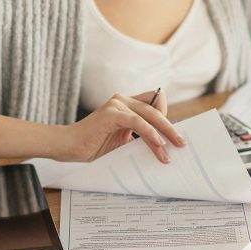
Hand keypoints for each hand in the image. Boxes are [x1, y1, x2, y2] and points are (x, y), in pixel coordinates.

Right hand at [60, 89, 184, 163]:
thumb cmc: (93, 145)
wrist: (68, 147)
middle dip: (171, 128)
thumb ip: (139, 137)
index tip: (176, 135)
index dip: (166, 117)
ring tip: (172, 149)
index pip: (154, 103)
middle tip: (182, 143)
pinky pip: (137, 121)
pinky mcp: (112, 114)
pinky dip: (149, 132)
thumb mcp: (122, 141)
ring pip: (149, 116)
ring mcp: (117, 105)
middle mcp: (123, 100)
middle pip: (155, 109)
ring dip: (163, 134)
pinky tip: (158, 144)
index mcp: (126, 104)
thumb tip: (163, 146)